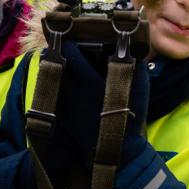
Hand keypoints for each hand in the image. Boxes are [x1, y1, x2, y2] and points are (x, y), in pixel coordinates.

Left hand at [55, 40, 149, 165]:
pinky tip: (53, 82)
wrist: (117, 150)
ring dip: (50, 69)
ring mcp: (67, 105)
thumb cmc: (129, 119)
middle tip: (53, 46)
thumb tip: (136, 50)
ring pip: (52, 80)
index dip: (69, 45)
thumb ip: (138, 69)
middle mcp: (75, 91)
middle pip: (58, 66)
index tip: (67, 37)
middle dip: (54, 55)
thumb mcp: (140, 92)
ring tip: (48, 59)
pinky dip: (50, 87)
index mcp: (92, 82)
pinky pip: (52, 97)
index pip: (75, 57)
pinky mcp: (63, 117)